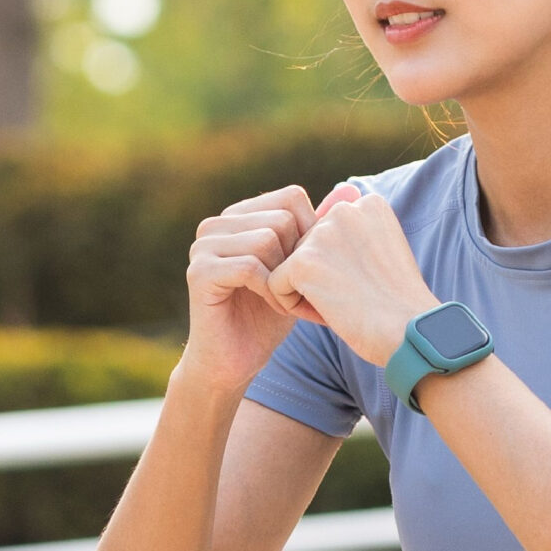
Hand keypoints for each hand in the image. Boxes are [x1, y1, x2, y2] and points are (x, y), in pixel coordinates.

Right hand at [180, 184, 316, 396]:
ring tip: (281, 300)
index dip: (311, 235)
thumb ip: (318, 229)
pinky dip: (270, 291)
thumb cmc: (269, 316)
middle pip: (282, 220)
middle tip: (293, 291)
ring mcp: (203, 246)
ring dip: (285, 279)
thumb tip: (351, 188)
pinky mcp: (199, 272)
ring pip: (268, 240)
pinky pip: (250, 267)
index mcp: (238, 216)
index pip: (291, 198)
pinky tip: (271, 306)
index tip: (307, 270)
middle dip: (298, 261)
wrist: (235, 362)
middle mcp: (216, 224)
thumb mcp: (301, 268)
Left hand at [267, 187, 438, 371]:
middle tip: (357, 299)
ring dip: (309, 293)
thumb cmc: (400, 305)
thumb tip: (330, 211)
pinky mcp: (302, 262)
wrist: (409, 333)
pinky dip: (295, 308)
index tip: (371, 285)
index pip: (328, 233)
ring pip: (289, 267)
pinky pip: (275, 286)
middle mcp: (344, 210)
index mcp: (368, 204)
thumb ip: (354, 234)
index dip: (342, 268)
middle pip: (306, 248)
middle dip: (321, 280)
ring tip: (345, 306)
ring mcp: (322, 234)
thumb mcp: (383, 252)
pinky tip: (330, 314)